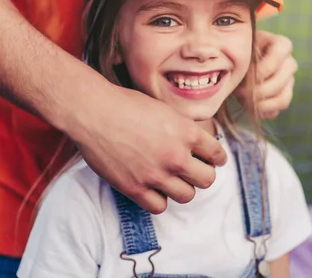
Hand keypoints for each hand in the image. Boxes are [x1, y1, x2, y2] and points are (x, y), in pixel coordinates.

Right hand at [71, 86, 226, 213]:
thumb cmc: (125, 104)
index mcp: (186, 132)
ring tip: (171, 180)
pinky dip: (158, 199)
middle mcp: (176, 156)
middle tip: (191, 171)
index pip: (217, 154)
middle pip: (207, 180)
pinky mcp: (135, 188)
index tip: (212, 160)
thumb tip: (193, 141)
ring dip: (181, 188)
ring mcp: (156, 174)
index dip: (216, 158)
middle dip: (201, 175)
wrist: (93, 111)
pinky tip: (152, 188)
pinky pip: (160, 207)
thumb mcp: (163, 109)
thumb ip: (181, 128)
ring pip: (187, 196)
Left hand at [235, 30, 297, 118]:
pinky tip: (250, 107)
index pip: (280, 54)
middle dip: (260, 90)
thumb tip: (245, 78)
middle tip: (239, 93)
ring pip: (283, 98)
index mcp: (281, 45)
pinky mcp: (283, 96)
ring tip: (243, 102)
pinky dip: (263, 111)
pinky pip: (278, 109)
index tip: (246, 76)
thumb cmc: (238, 53)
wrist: (235, 64)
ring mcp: (289, 81)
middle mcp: (289, 63)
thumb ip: (244, 58)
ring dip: (262, 104)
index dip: (263, 68)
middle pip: (282, 80)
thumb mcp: (240, 50)